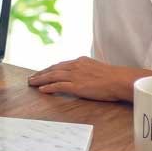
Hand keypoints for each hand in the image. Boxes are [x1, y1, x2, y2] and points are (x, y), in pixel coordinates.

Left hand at [27, 56, 146, 101]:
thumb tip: (85, 76)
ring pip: (53, 76)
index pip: (61, 65)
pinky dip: (49, 87)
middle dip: (41, 73)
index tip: (43, 72)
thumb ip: (88, 71)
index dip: (50, 69)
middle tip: (31, 77)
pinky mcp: (76, 86)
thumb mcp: (98, 69)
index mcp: (81, 61)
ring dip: (40, 79)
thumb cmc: (114, 77)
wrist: (120, 80)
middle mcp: (76, 66)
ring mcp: (75, 76)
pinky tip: (42, 89)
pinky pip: (59, 86)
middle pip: (54, 69)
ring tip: (32, 83)